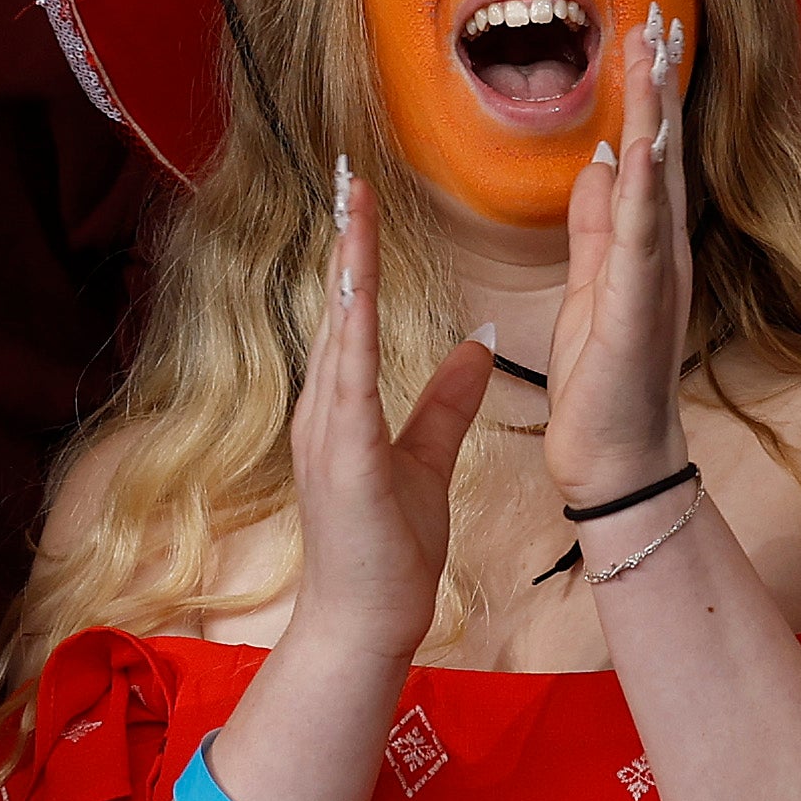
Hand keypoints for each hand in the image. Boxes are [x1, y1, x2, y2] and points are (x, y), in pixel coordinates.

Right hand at [285, 166, 490, 664]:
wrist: (362, 627)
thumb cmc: (388, 555)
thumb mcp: (425, 463)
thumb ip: (445, 402)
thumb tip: (477, 343)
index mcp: (342, 408)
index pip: (352, 315)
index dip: (357, 255)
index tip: (365, 198)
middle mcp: (323, 409)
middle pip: (336, 307)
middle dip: (343, 240)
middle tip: (351, 173)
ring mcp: (324, 432)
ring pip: (336, 331)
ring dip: (344, 268)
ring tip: (352, 208)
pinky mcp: (339, 458)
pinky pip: (347, 382)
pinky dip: (351, 331)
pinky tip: (355, 291)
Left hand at [545, 7, 695, 510]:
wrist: (616, 460)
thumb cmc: (604, 379)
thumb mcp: (592, 286)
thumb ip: (598, 226)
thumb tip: (602, 162)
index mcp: (647, 245)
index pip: (652, 154)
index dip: (651, 93)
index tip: (647, 33)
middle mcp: (662, 252)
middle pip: (666, 151)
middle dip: (661, 82)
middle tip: (658, 15)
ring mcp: (655, 276)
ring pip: (659, 178)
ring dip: (658, 113)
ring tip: (655, 52)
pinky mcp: (635, 306)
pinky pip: (641, 237)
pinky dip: (645, 188)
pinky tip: (644, 144)